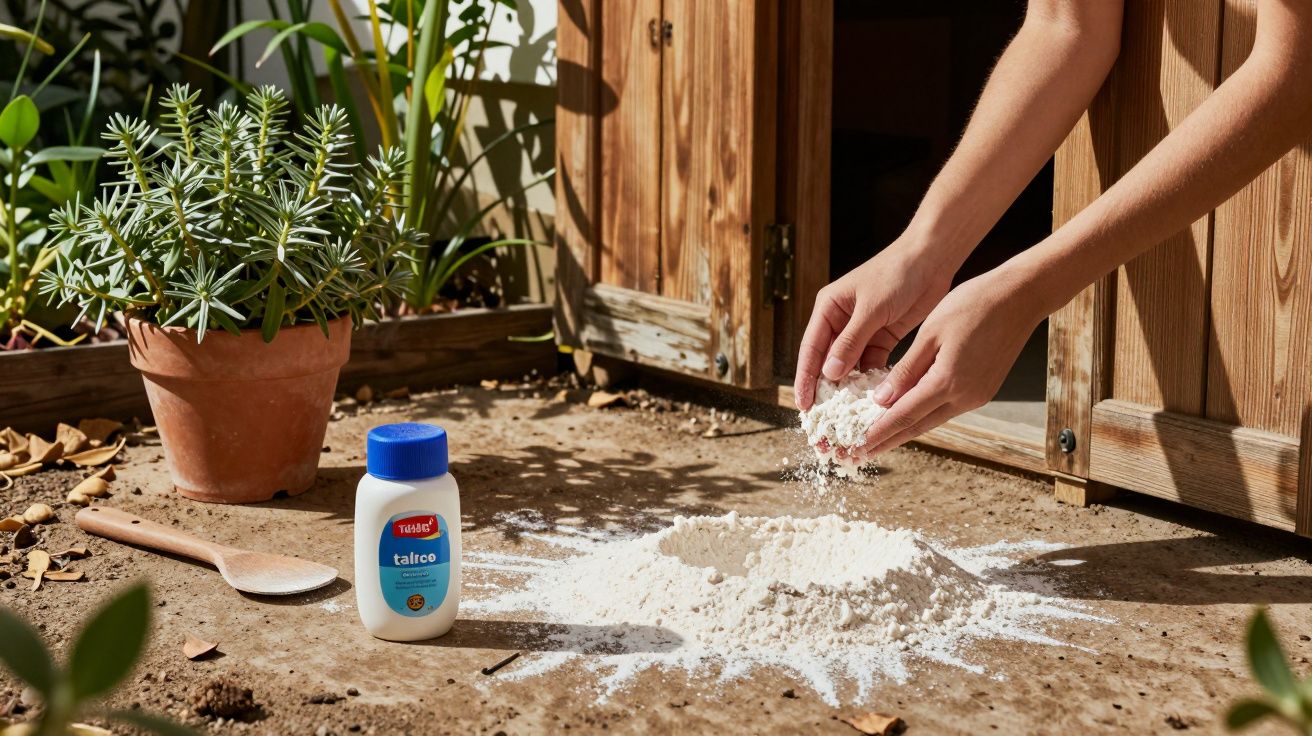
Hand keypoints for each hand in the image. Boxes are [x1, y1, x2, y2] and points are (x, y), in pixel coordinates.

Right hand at [794, 238, 954, 409]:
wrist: (932, 258)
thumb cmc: (897, 273)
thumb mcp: (871, 309)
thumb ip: (851, 342)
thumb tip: (829, 374)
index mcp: (829, 309)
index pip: (811, 349)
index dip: (805, 378)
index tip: (803, 405)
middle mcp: (841, 321)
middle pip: (827, 361)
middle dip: (825, 389)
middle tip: (823, 417)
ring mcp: (862, 330)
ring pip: (850, 366)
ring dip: (849, 388)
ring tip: (847, 415)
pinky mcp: (883, 336)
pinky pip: (871, 364)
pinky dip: (871, 380)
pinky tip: (873, 398)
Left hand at [854, 267, 1045, 455]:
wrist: (1020, 298)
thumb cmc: (973, 305)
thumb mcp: (931, 333)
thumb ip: (906, 369)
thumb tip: (881, 399)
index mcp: (948, 381)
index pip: (904, 415)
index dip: (877, 433)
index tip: (856, 446)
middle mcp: (965, 397)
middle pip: (917, 426)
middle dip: (887, 441)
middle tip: (859, 454)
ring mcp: (977, 396)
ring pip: (932, 419)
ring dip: (905, 431)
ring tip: (878, 440)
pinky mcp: (984, 390)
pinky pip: (946, 409)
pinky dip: (923, 415)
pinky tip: (908, 416)